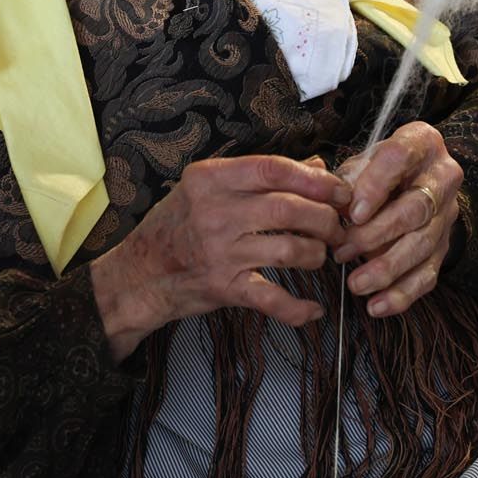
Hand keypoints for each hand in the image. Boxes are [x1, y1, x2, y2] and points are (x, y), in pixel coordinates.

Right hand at [90, 155, 350, 360]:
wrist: (138, 275)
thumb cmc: (175, 226)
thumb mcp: (207, 190)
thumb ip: (261, 177)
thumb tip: (317, 168)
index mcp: (210, 178)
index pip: (274, 169)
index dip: (316, 180)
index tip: (340, 191)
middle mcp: (214, 211)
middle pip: (289, 208)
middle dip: (326, 219)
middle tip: (338, 228)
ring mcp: (219, 251)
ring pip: (290, 249)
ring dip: (317, 254)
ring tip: (320, 256)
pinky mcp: (222, 288)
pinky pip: (273, 299)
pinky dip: (299, 308)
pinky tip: (313, 309)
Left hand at [333, 121, 460, 317]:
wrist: (413, 180)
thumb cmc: (377, 170)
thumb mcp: (358, 163)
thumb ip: (339, 178)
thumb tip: (319, 197)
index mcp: (421, 143)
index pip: (400, 158)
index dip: (376, 186)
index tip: (352, 212)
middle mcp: (442, 177)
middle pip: (416, 208)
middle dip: (376, 234)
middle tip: (342, 250)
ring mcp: (447, 214)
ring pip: (423, 245)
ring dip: (388, 268)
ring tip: (356, 283)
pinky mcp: (445, 246)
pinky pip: (429, 275)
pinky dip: (402, 294)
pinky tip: (377, 305)